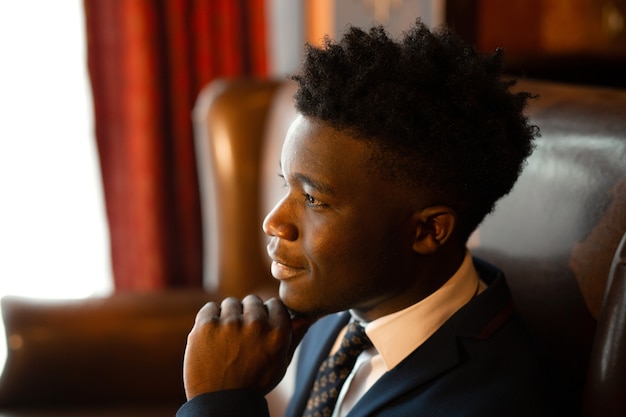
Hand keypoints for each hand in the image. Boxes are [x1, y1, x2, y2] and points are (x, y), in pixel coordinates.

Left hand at [182, 295, 314, 398]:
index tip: (260, 328)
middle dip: (248, 314)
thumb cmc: (254, 383)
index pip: (274, 304)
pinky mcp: (206, 325)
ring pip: (231, 303)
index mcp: (278, 332)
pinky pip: (210, 308)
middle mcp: (256, 324)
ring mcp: (229, 323)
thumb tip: (309, 313)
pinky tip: (212, 336)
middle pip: (252, 301)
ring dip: (229, 316)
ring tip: (227, 338)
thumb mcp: (281, 361)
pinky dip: (210, 319)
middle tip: (242, 335)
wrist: (221, 403)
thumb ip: (295, 334)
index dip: (267, 315)